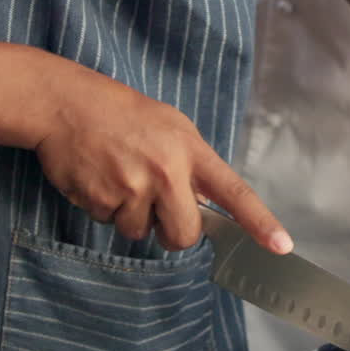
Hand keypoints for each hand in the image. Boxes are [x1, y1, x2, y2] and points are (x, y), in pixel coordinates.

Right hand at [32, 61, 291, 252]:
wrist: (68, 104)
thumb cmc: (123, 113)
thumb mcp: (171, 127)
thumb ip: (191, 164)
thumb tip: (203, 203)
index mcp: (191, 150)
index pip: (233, 192)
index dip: (259, 222)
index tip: (281, 246)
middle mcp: (167, 171)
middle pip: (184, 235)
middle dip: (171, 231)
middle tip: (155, 204)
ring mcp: (134, 188)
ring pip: (141, 233)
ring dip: (131, 215)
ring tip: (120, 175)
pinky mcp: (103, 201)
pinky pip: (110, 224)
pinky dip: (105, 208)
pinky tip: (100, 178)